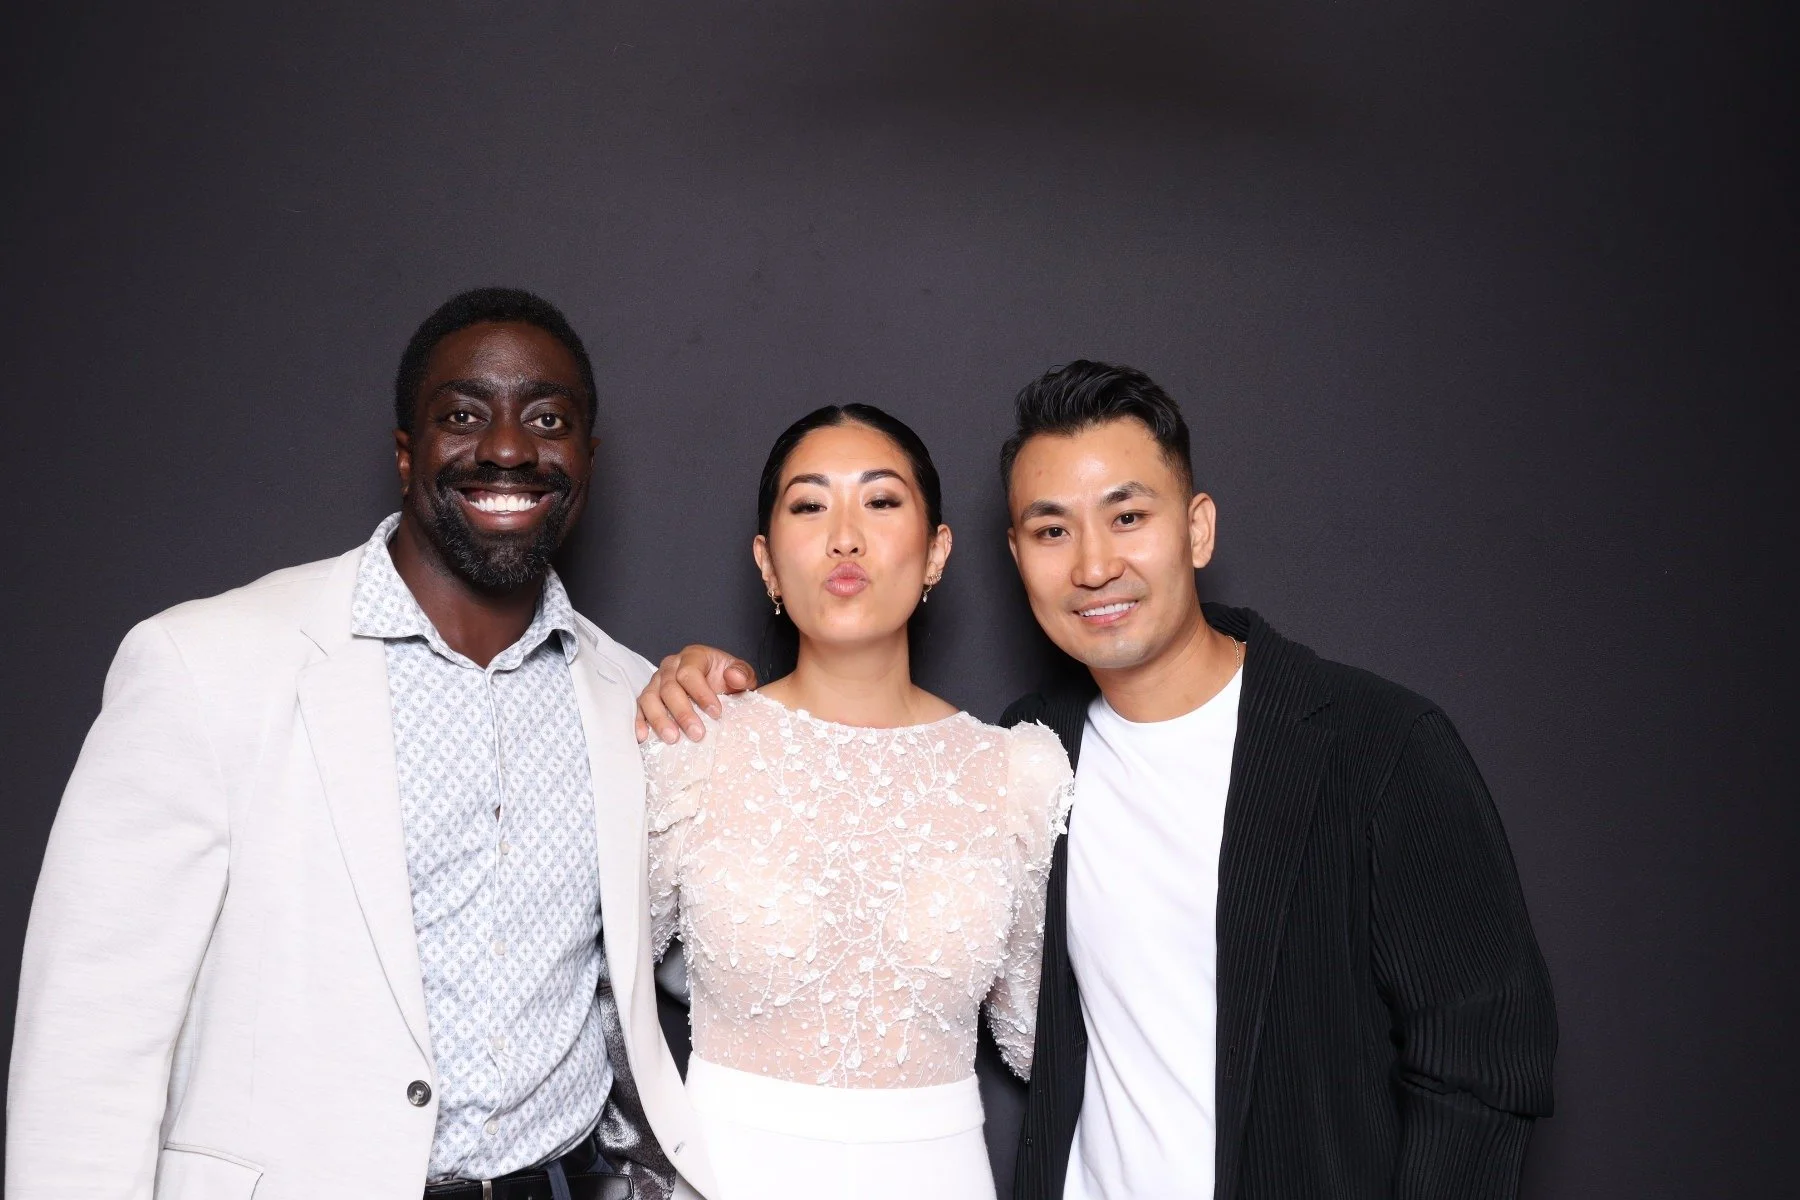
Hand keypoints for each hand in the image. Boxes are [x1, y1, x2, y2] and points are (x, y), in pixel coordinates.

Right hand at [635, 645, 756, 742]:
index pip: (690, 673)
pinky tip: (643, 737)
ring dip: (659, 719)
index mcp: (693, 657)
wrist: (716, 685)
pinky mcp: (648, 698)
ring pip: (649, 698)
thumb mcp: (741, 674)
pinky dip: (639, 722)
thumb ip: (742, 673)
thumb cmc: (727, 680)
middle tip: (697, 734)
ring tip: (672, 739)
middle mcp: (670, 667)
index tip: (716, 714)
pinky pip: (639, 708)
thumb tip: (733, 677)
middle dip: (683, 712)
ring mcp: (656, 682)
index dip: (701, 694)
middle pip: (669, 688)